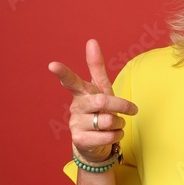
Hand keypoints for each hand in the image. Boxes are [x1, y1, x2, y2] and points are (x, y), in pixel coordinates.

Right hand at [49, 39, 137, 161]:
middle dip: (120, 105)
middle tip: (131, 109)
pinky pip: (107, 136)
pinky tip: (111, 135)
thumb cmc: (99, 111)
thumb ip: (96, 66)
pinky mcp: (80, 140)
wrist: (94, 143)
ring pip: (107, 120)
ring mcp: (75, 124)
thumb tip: (91, 41)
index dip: (62, 73)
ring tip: (115, 125)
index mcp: (81, 92)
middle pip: (102, 101)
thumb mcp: (101, 88)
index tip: (52, 65)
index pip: (70, 80)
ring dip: (119, 123)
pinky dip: (117, 135)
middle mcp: (75, 107)